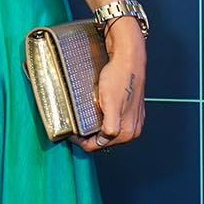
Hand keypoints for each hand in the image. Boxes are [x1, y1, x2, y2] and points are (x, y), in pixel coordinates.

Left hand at [76, 17, 146, 153]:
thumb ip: (109, 128)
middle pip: (104, 140)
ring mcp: (133, 119)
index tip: (70, 133)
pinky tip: (97, 108)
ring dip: (95, 126)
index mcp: (128, 132)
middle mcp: (133, 129)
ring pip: (108, 130)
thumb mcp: (111, 106)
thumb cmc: (119, 77)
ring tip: (84, 115)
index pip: (98, 146)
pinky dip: (103, 117)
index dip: (81, 141)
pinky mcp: (130, 109)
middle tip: (75, 124)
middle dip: (89, 134)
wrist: (129, 57)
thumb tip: (103, 140)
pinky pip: (113, 120)